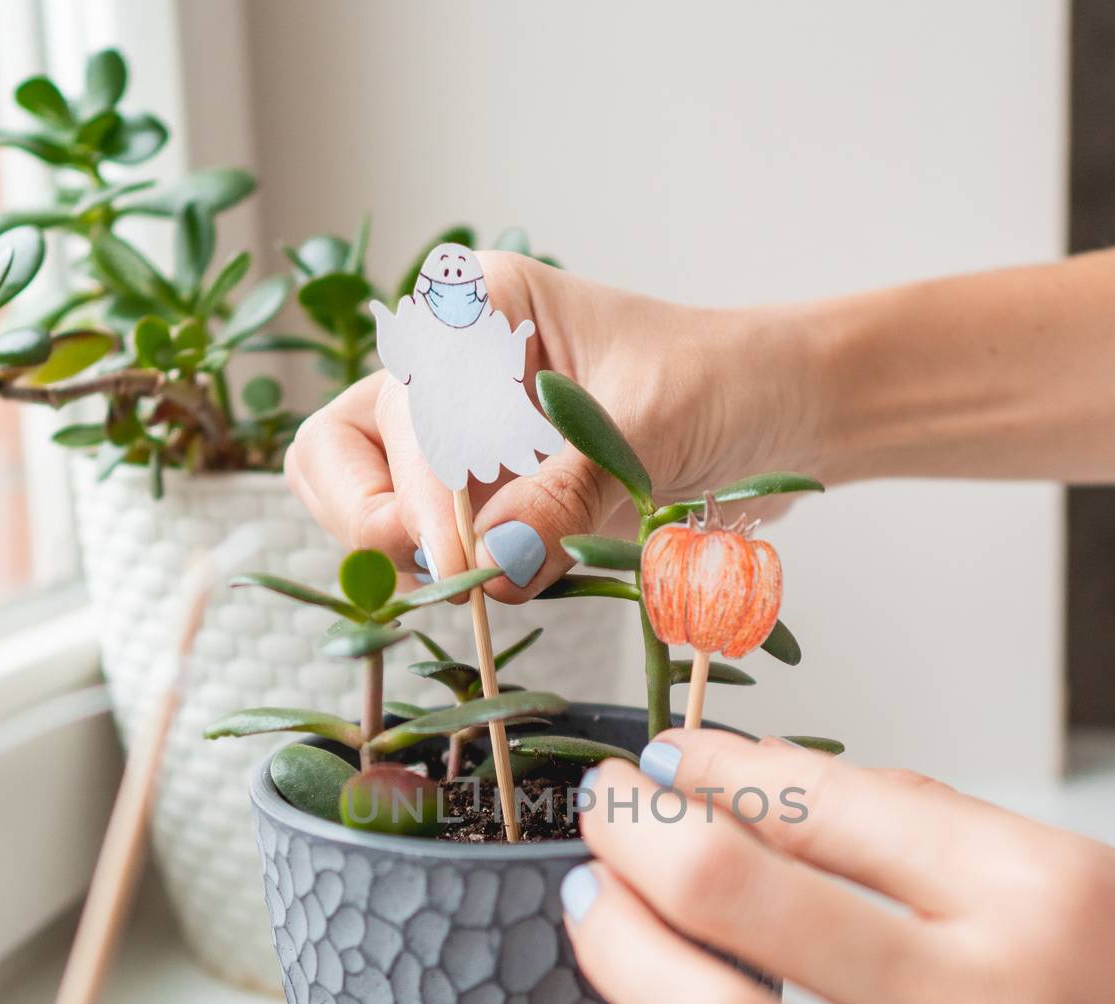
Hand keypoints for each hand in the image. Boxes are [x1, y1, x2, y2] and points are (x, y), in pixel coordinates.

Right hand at [284, 254, 815, 603]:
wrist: (778, 415)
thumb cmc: (725, 383)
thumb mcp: (653, 428)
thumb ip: (570, 491)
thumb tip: (492, 560)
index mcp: (478, 311)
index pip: (399, 403)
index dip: (418, 486)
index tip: (463, 555)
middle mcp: (447, 373)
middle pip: (336, 454)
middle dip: (376, 521)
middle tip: (453, 573)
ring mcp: (456, 443)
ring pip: (366, 511)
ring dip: (418, 559)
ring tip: (505, 574)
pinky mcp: (483, 504)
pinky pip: (430, 554)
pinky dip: (465, 580)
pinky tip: (532, 573)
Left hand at [537, 730, 1114, 1003]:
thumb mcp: (1096, 892)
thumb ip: (938, 838)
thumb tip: (775, 789)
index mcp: (1041, 896)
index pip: (822, 801)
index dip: (712, 770)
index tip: (667, 764)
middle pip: (741, 894)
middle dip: (636, 836)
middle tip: (603, 816)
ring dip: (619, 952)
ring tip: (587, 908)